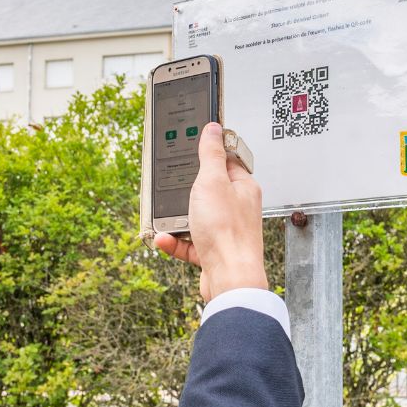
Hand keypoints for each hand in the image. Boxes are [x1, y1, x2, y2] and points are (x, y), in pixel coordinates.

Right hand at [154, 123, 267, 301]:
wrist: (230, 278)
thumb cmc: (227, 233)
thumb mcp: (212, 181)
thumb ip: (211, 153)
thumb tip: (213, 129)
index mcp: (243, 188)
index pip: (227, 162)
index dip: (210, 154)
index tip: (194, 148)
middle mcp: (237, 208)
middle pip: (209, 190)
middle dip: (187, 190)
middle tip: (173, 187)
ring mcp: (225, 231)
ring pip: (197, 217)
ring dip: (177, 217)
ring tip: (164, 216)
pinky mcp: (213, 252)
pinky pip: (189, 243)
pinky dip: (174, 241)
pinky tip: (163, 238)